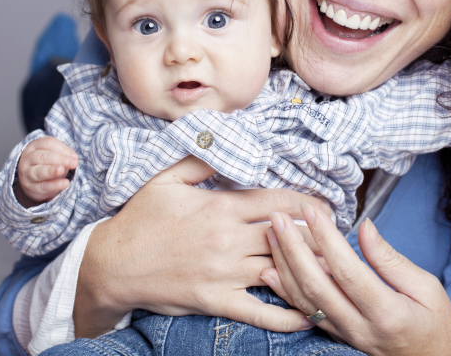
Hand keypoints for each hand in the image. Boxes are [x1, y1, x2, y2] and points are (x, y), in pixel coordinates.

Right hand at [14, 136, 78, 205]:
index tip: (74, 156)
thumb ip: (64, 155)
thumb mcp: (55, 156)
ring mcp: (27, 173)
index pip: (48, 143)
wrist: (33, 181)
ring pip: (39, 171)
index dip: (63, 148)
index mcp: (35, 146)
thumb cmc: (47, 163)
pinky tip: (65, 183)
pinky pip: (42, 186)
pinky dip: (54, 185)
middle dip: (60, 159)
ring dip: (52, 171)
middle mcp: (28, 159)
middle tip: (74, 162)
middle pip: (42, 156)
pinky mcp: (30, 187)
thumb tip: (74, 158)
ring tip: (62, 170)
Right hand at [73, 156, 331, 337]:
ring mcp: (225, 273)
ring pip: (281, 271)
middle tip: (338, 235)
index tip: (326, 204)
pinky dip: (288, 315)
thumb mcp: (166, 179)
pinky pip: (260, 312)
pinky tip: (311, 314)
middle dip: (318, 234)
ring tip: (336, 268)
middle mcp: (229, 240)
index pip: (278, 201)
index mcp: (221, 207)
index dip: (308, 201)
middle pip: (289, 235)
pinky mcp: (217, 301)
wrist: (112, 265)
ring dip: (312, 270)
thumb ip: (200, 158)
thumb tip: (223, 135)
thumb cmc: (140, 219)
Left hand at [262, 205, 450, 355]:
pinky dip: (284, 292)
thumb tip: (364, 227)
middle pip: (316, 285)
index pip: (347, 270)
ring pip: (304, 301)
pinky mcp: (338, 338)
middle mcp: (361, 328)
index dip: (326, 238)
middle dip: (292, 248)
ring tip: (270, 234)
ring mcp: (346, 336)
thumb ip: (391, 259)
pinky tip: (269, 271)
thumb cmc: (437, 325)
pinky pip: (305, 314)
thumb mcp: (427, 288)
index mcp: (388, 313)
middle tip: (279, 217)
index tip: (311, 210)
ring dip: (283, 266)